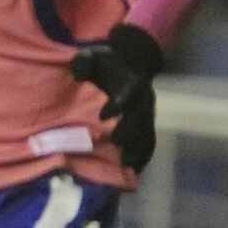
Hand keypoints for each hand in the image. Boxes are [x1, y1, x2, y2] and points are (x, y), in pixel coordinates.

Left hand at [66, 23, 165, 171]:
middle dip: (130, 130)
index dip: (119, 103)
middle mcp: (145, 98)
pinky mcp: (146, 126)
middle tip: (116, 143)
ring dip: (139, 148)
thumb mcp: (91, 55)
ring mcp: (147, 114)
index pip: (131, 92)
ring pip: (147, 132)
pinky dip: (143, 156)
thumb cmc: (103, 63)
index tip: (103, 116)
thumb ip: (84, 61)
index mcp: (133, 80)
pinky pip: (149, 142)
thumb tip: (78, 73)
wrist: (125, 66)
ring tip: (127, 165)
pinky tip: (133, 172)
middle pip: (141, 116)